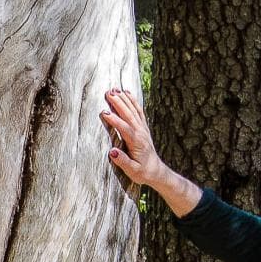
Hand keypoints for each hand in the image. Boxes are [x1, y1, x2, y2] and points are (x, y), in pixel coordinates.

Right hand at [100, 88, 199, 215]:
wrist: (156, 171)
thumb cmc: (142, 172)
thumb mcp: (132, 171)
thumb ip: (123, 161)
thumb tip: (112, 152)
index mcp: (136, 143)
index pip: (125, 128)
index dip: (115, 120)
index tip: (104, 112)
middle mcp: (140, 133)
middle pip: (129, 115)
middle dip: (118, 103)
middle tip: (107, 93)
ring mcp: (143, 129)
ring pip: (133, 110)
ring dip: (124, 99)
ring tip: (114, 89)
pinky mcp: (143, 127)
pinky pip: (138, 111)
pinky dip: (133, 101)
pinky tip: (127, 93)